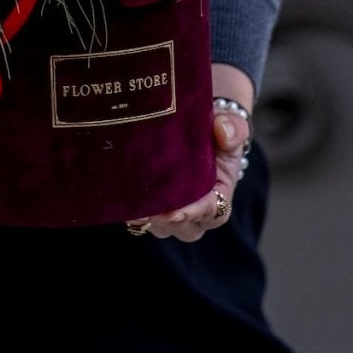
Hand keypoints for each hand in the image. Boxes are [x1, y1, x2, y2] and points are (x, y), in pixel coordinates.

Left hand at [136, 70, 253, 242]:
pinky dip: (131, 209)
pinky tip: (118, 198)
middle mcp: (195, 213)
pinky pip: (141, 217)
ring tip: (127, 202)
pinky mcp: (152, 208)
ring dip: (144, 216)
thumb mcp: (232, 128)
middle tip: (143, 210)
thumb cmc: (219, 134)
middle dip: (162, 219)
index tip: (175, 211)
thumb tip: (222, 129)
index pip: (210, 211)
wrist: (200, 133)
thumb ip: (234, 129)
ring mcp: (172, 214)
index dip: (192, 212)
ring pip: (157, 224)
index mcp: (220, 199)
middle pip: (179, 225)